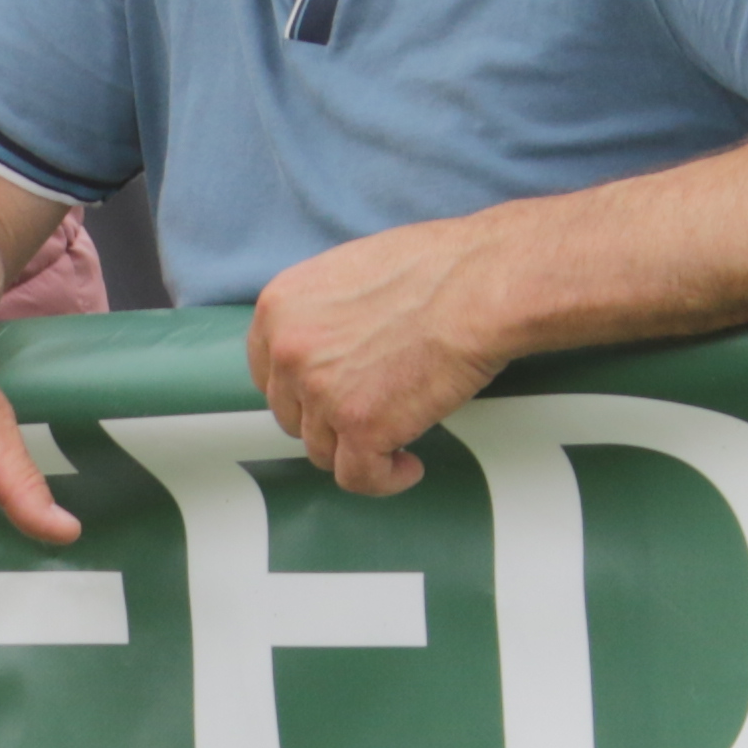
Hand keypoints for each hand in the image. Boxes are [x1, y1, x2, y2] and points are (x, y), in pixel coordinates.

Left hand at [247, 221, 516, 496]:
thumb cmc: (437, 269)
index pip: (267, 372)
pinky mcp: (361, 428)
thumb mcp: (349, 274)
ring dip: (357, 448)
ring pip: (322, 450)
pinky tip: (406, 465)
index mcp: (280, 308)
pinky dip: (385, 478)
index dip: (301, 391)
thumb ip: (322, 315)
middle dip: (328, 419)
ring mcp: (321, 393)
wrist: (479, 285)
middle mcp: (289, 351)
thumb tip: (327, 348)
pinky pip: (359, 477)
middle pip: (292, 414)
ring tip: (395, 436)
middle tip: (367, 413)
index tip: (325, 398)